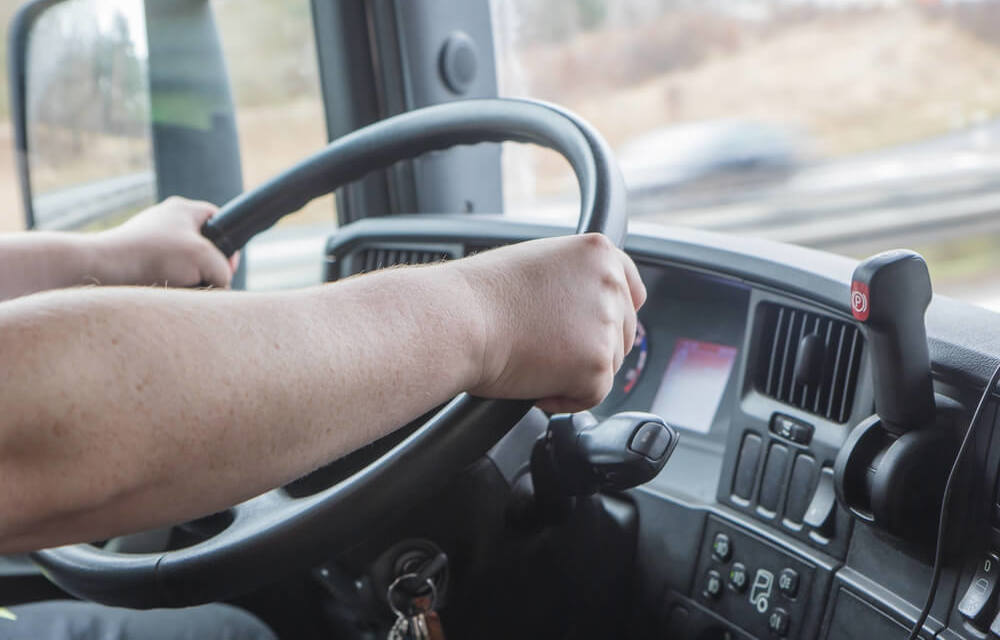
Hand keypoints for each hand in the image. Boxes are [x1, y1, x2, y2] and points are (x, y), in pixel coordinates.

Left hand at [93, 197, 237, 287]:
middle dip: (207, 266)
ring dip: (188, 278)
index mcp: (183, 210)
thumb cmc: (155, 256)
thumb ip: (224, 270)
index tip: (225, 266)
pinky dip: (169, 284)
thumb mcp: (205, 259)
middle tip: (205, 280)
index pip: (219, 220)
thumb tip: (218, 284)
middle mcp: (166, 221)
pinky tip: (164, 292)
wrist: (104, 269)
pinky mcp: (138, 259)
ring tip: (180, 288)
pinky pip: (165, 273)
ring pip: (184, 263)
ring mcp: (150, 240)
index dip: (229, 244)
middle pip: (203, 245)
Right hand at [453, 233, 645, 412]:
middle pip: (622, 332)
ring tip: (534, 363)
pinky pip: (592, 395)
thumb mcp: (537, 265)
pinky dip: (565, 399)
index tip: (593, 331)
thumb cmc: (478, 296)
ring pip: (608, 364)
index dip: (613, 315)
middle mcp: (610, 283)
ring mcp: (606, 324)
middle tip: (549, 351)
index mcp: (598, 252)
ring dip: (576, 372)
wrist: (458, 320)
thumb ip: (572, 280)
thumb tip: (583, 311)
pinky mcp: (596, 365)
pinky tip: (535, 385)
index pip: (632, 290)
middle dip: (591, 346)